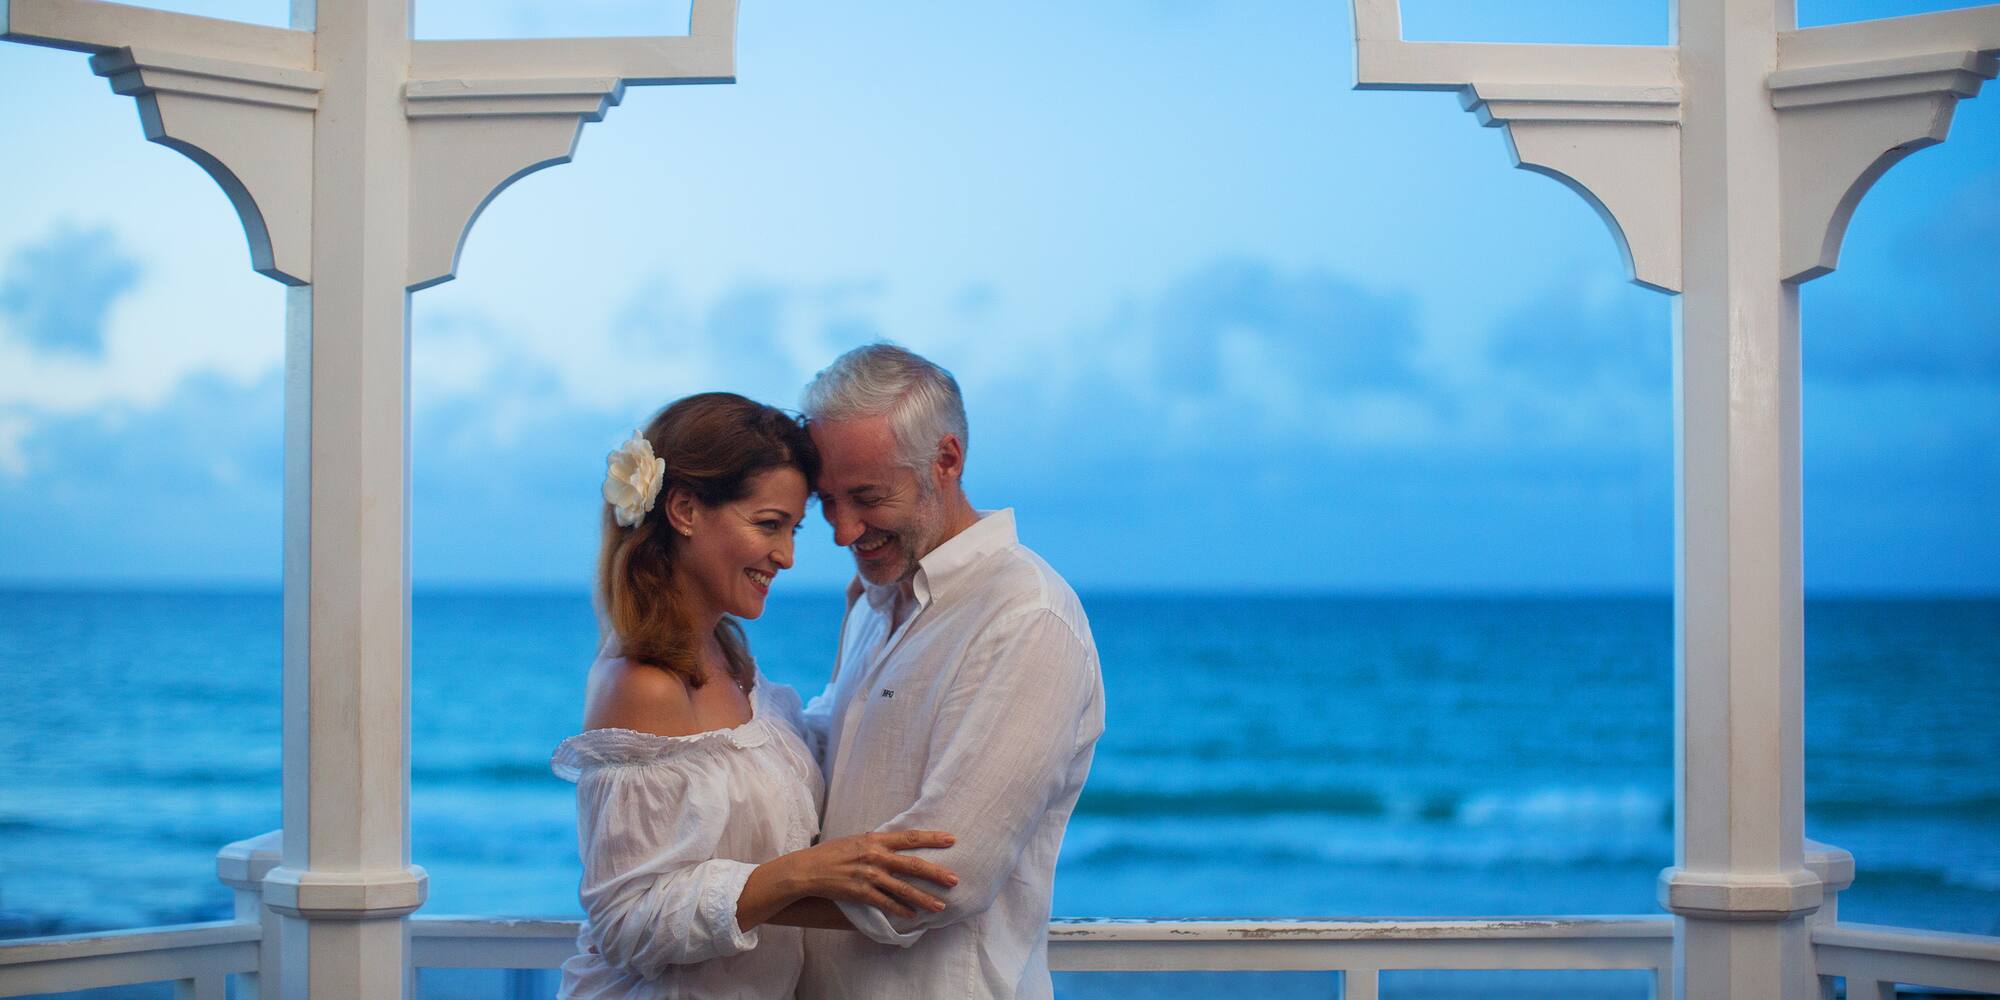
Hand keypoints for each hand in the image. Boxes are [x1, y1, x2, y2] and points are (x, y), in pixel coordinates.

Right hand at [776, 829, 959, 918]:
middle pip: (913, 865)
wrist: (806, 870)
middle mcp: (875, 856)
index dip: (932, 838)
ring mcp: (868, 875)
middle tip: (955, 880)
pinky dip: (900, 910)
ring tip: (940, 906)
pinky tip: (912, 916)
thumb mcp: (855, 839)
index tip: (952, 840)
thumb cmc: (831, 853)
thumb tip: (894, 841)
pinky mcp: (860, 893)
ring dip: (923, 898)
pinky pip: (886, 903)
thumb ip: (876, 841)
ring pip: (903, 889)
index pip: (910, 837)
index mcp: (875, 839)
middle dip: (936, 873)